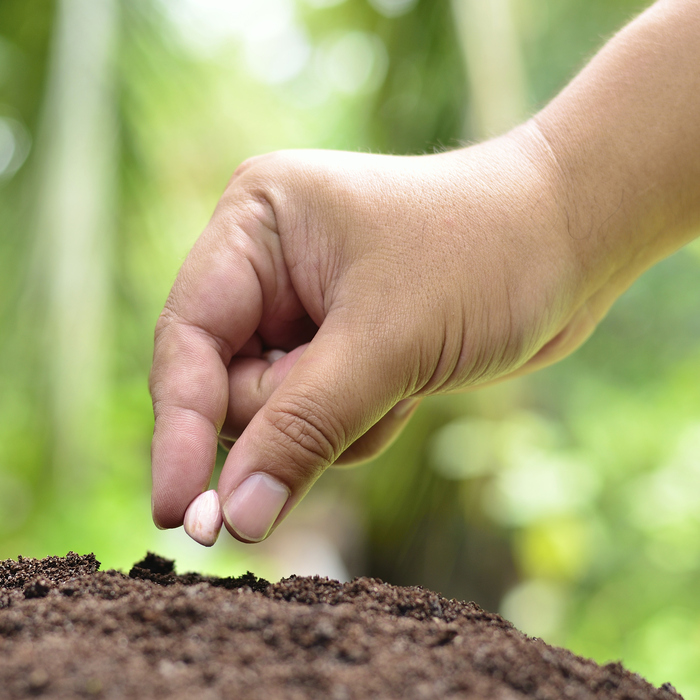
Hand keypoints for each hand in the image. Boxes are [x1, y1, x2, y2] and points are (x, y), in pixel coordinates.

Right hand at [149, 124, 593, 545]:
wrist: (569, 243)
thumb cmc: (484, 257)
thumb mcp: (388, 344)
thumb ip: (303, 431)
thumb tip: (234, 518)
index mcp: (257, 223)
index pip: (188, 340)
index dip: (179, 432)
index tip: (176, 515)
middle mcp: (268, 262)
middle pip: (227, 385)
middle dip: (290, 415)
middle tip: (365, 392)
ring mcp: (302, 307)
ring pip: (275, 414)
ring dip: (335, 422)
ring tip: (400, 376)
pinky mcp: (338, 345)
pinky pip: (318, 420)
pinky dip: (360, 423)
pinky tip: (408, 385)